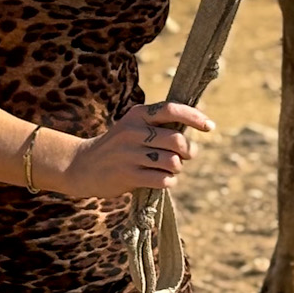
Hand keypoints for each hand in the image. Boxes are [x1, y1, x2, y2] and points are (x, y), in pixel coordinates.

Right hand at [47, 101, 214, 198]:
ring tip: (170, 169)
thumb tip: (194, 129)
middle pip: (176, 140)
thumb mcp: (133, 126)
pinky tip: (164, 180)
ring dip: (177, 168)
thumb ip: (159, 126)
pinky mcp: (128, 175)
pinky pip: (163, 180)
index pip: (172, 109)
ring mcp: (130, 154)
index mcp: (138, 114)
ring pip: (172, 161)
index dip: (194, 117)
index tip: (210, 126)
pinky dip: (169, 182)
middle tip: (186, 156)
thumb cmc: (118, 146)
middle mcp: (134, 131)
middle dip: (188, 151)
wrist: (83, 165)